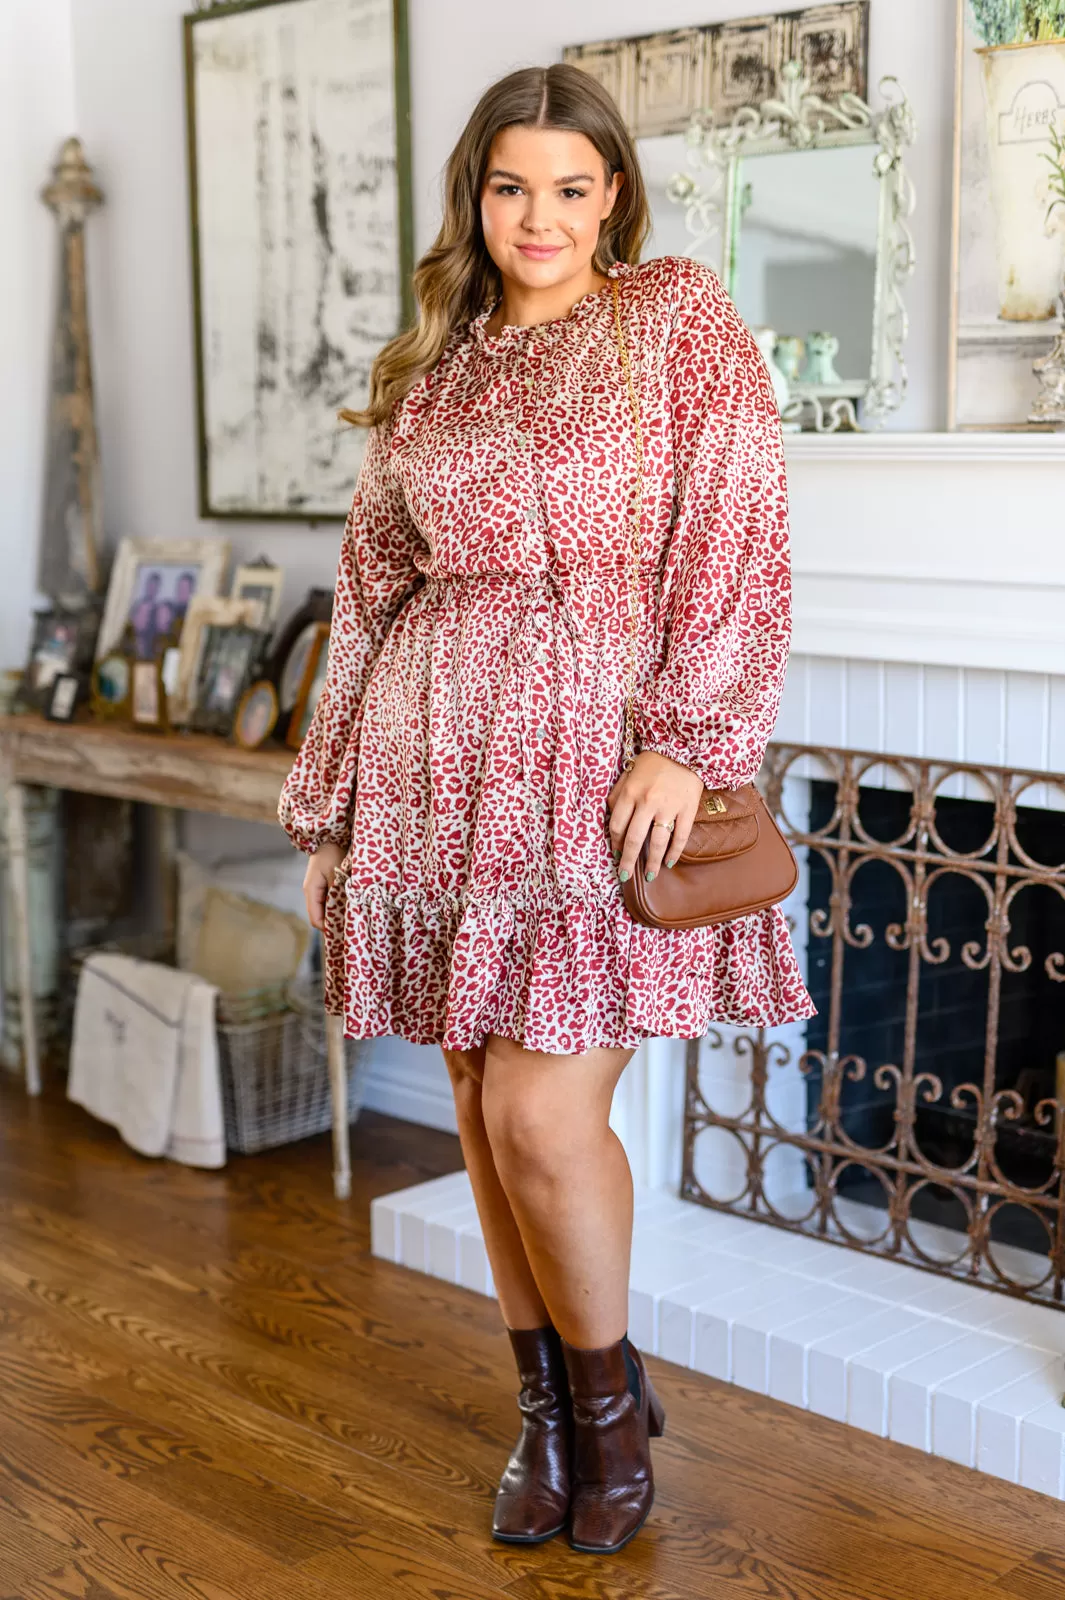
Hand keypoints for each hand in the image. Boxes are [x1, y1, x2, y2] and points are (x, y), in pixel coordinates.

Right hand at [303, 841, 344, 930]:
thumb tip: (345, 913)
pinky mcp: (326, 884)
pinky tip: (353, 906)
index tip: (346, 934)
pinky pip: (331, 901)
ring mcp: (319, 888)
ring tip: (355, 919)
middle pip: (322, 917)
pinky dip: (340, 905)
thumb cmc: (334, 851)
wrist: (331, 834)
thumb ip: (339, 893)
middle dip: (336, 924)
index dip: (329, 929)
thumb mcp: (337, 873)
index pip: (316, 920)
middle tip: (353, 930)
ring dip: (339, 914)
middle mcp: (313, 892)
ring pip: (327, 909)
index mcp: (311, 890)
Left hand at [605, 751, 703, 883]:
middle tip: (625, 876)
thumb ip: (617, 795)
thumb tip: (610, 818)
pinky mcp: (688, 809)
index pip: (617, 825)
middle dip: (628, 861)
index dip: (614, 843)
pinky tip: (669, 862)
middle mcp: (648, 802)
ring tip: (649, 876)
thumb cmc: (653, 762)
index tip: (615, 854)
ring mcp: (669, 807)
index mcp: (630, 793)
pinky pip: (681, 837)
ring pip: (657, 842)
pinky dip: (675, 852)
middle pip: (634, 839)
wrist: (684, 748)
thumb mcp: (628, 774)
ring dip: (651, 862)